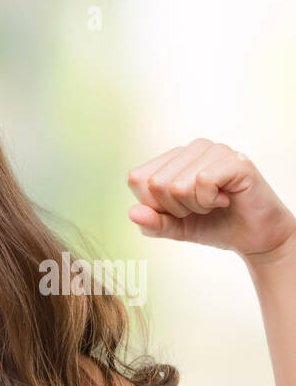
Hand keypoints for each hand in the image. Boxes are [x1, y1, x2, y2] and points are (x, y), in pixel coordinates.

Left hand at [126, 138, 295, 259]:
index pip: (137, 178)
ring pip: (176, 185)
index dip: (153, 204)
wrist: (253, 237)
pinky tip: (225, 199)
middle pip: (155, 183)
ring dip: (194, 206)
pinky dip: (210, 201)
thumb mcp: (174, 228)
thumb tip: (132, 213)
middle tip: (199, 208)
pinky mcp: (235, 161)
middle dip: (174, 208)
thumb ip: (152, 223)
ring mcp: (215, 151)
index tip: (179, 209)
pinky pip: (202, 182)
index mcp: (173, 159)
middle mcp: (193, 148)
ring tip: (213, 203)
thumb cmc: (213, 226)